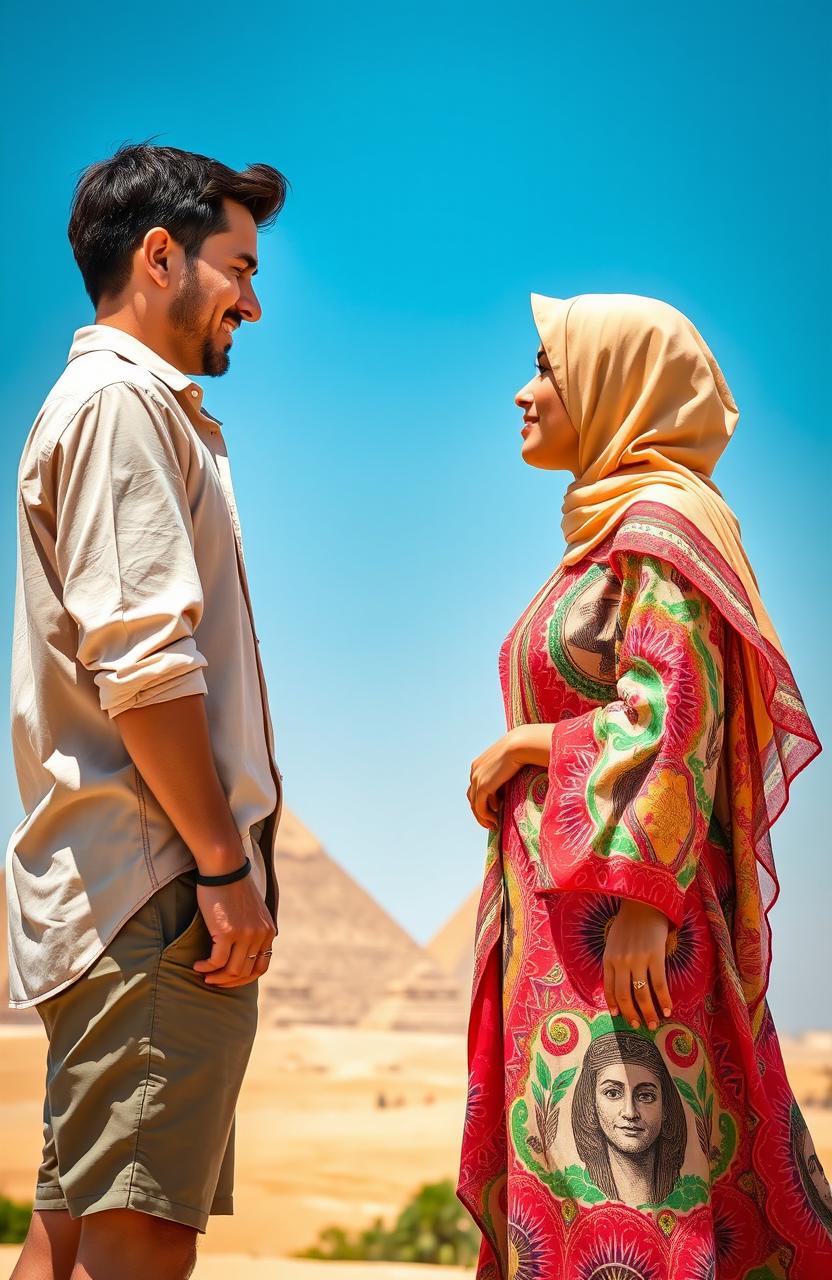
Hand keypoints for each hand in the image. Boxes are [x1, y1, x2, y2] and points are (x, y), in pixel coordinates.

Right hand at [192, 874, 276, 987]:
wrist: (224, 868)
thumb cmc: (232, 886)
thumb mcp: (252, 911)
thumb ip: (253, 929)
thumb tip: (243, 951)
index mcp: (268, 931)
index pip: (261, 967)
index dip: (244, 978)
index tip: (228, 978)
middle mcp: (260, 935)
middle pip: (247, 972)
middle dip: (228, 981)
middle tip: (213, 981)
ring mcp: (245, 935)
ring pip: (232, 971)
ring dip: (216, 977)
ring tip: (204, 974)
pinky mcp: (228, 932)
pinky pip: (216, 962)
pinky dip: (206, 967)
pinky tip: (198, 965)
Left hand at [467, 725, 552, 829]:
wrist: (520, 745)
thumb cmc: (521, 750)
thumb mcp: (509, 762)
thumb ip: (504, 774)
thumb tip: (509, 786)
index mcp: (478, 765)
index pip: (475, 786)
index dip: (482, 799)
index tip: (494, 810)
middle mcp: (474, 771)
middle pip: (472, 797)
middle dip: (480, 811)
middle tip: (491, 822)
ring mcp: (476, 779)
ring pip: (474, 804)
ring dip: (483, 817)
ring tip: (494, 825)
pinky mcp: (482, 787)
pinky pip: (480, 807)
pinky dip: (485, 817)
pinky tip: (495, 821)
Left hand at [602, 899, 672, 1030]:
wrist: (644, 904)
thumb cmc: (628, 925)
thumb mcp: (613, 943)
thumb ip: (614, 963)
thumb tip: (621, 988)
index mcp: (608, 959)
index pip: (609, 989)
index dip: (614, 1006)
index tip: (620, 1017)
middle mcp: (621, 961)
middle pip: (625, 995)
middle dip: (632, 1014)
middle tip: (639, 1026)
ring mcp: (638, 959)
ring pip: (642, 993)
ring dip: (649, 1012)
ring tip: (654, 1023)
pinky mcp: (655, 956)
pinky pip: (659, 984)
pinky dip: (664, 1000)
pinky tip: (668, 1009)